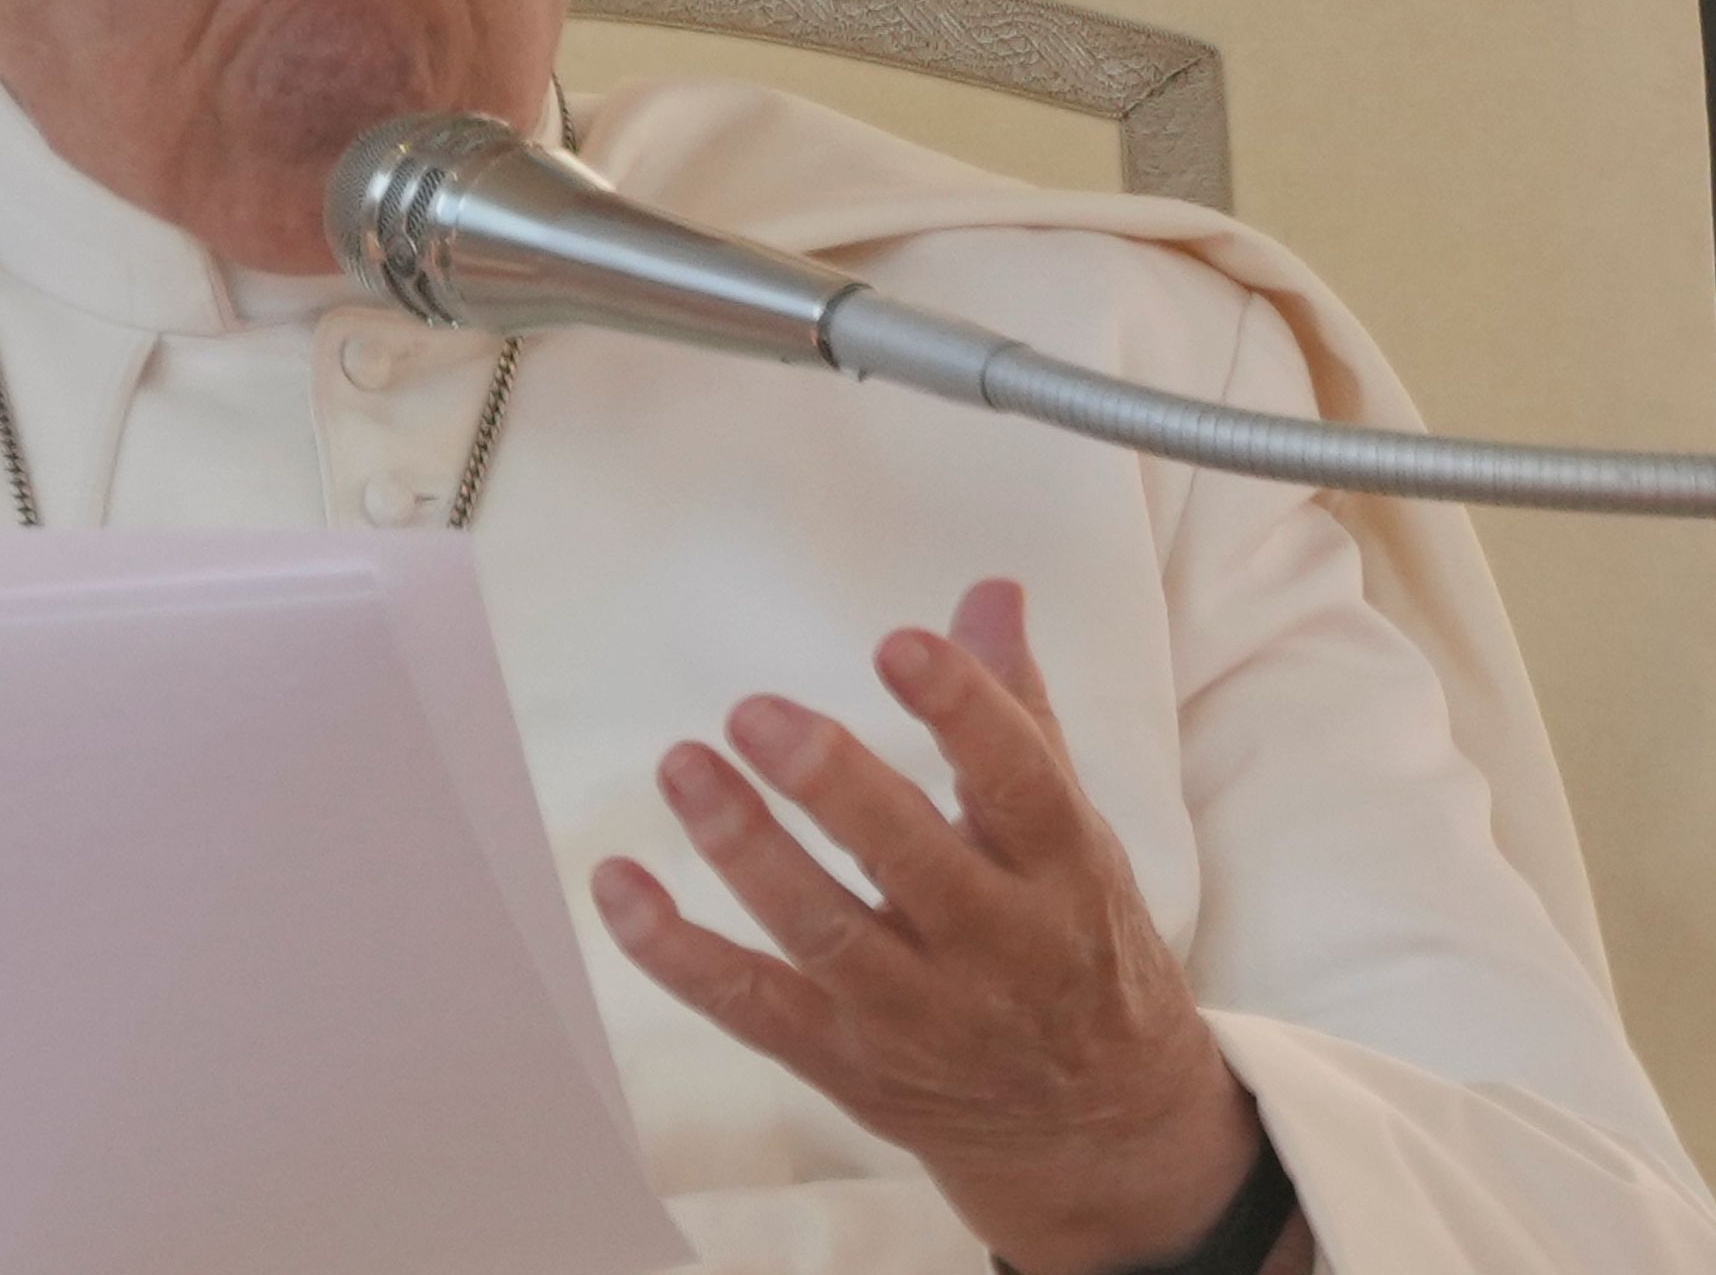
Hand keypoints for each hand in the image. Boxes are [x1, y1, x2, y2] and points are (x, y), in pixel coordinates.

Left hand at [592, 580, 1284, 1274]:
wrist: (1095, 1125)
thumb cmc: (1075, 941)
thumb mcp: (1073, 831)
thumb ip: (1016, 710)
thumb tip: (988, 592)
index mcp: (1062, 870)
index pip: (1019, 784)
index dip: (962, 713)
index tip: (899, 645)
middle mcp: (994, 948)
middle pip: (912, 863)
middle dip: (832, 786)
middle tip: (756, 711)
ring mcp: (914, 1014)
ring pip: (822, 934)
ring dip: (745, 851)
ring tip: (683, 766)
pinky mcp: (844, 1060)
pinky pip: (750, 1006)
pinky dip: (676, 952)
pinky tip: (620, 886)